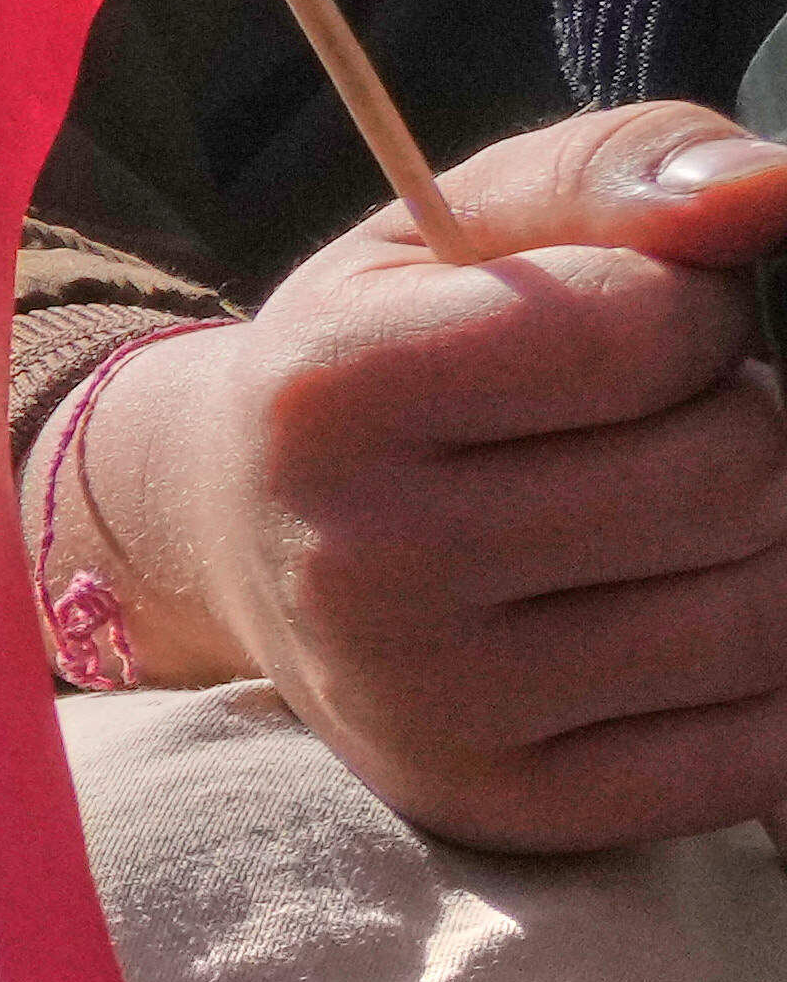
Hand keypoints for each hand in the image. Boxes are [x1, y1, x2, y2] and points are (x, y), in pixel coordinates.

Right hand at [52, 107, 786, 846]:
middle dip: (734, 428)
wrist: (247, 547)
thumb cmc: (399, 355)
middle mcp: (361, 567)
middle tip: (641, 435)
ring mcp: (434, 710)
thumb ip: (629, 169)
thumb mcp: (467, 224)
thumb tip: (781, 190)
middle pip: (734, 473)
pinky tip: (673, 623)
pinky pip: (760, 751)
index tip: (619, 331)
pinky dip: (764, 680)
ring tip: (659, 526)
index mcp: (328, 396)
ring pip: (772, 610)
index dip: (690, 313)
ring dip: (762, 548)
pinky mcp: (509, 812)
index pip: (655, 330)